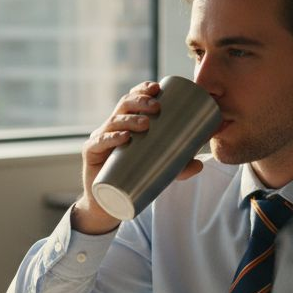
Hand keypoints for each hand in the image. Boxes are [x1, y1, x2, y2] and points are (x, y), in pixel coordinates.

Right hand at [72, 81, 203, 234]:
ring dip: (129, 119)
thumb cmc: (133, 178)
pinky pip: (98, 143)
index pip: (132, 99)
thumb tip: (200, 164)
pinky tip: (123, 138)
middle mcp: (111, 127)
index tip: (157, 88)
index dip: (142, 90)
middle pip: (123, 105)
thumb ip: (179, 167)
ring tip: (145, 124)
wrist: (109, 204)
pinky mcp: (91, 154)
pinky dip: (110, 138)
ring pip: (112, 121)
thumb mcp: (160, 170)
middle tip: (157, 108)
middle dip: (140, 102)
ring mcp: (100, 139)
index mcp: (126, 123)